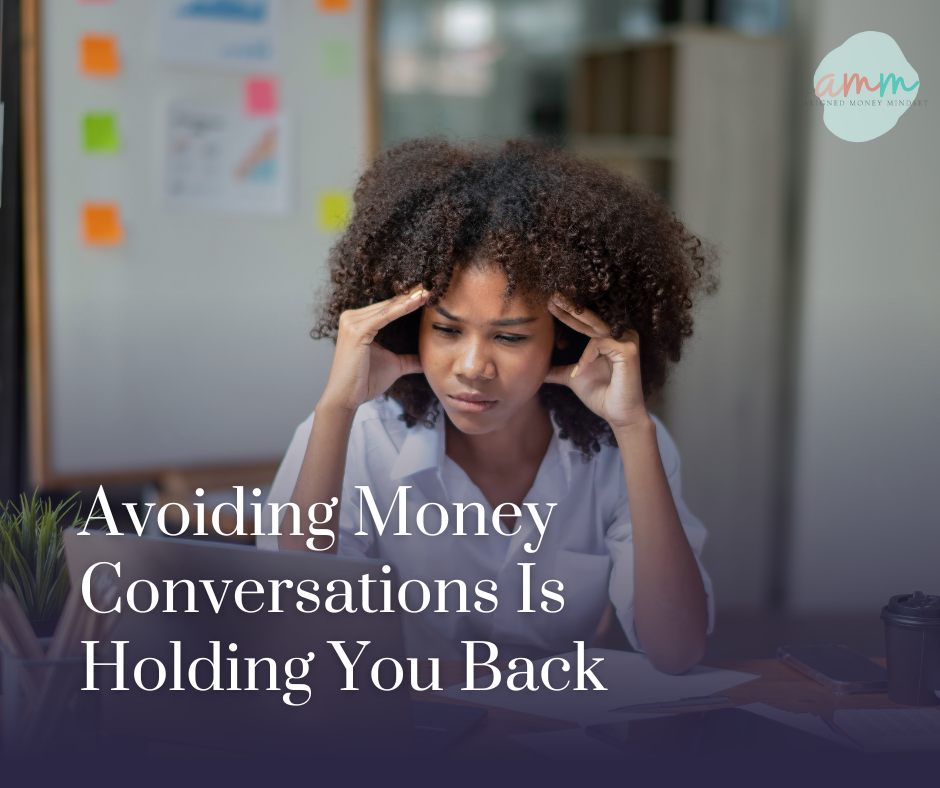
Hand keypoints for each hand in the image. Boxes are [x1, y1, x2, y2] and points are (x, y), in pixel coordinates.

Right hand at [319, 287, 429, 412]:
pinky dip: (402, 308)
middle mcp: (351, 318)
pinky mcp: (356, 331)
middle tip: (431, 286)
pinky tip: (418, 302)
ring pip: (388, 308)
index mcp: (357, 322)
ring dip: (409, 299)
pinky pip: (385, 316)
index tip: (427, 294)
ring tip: (428, 291)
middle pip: (388, 305)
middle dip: (410, 295)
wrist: (346, 398)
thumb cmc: (364, 382)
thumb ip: (409, 360)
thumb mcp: (393, 366)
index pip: (387, 308)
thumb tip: (426, 361)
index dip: (408, 301)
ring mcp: (352, 323)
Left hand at [545, 295, 648, 430]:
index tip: (549, 303)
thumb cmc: (600, 395)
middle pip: (590, 317)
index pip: (584, 322)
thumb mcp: (573, 377)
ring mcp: (626, 340)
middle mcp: (619, 335)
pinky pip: (599, 343)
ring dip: (572, 320)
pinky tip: (579, 372)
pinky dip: (586, 357)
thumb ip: (558, 371)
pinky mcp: (628, 350)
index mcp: (607, 339)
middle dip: (569, 305)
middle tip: (551, 295)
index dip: (567, 313)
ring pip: (594, 325)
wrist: (617, 414)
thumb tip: (537, 370)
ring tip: (553, 311)